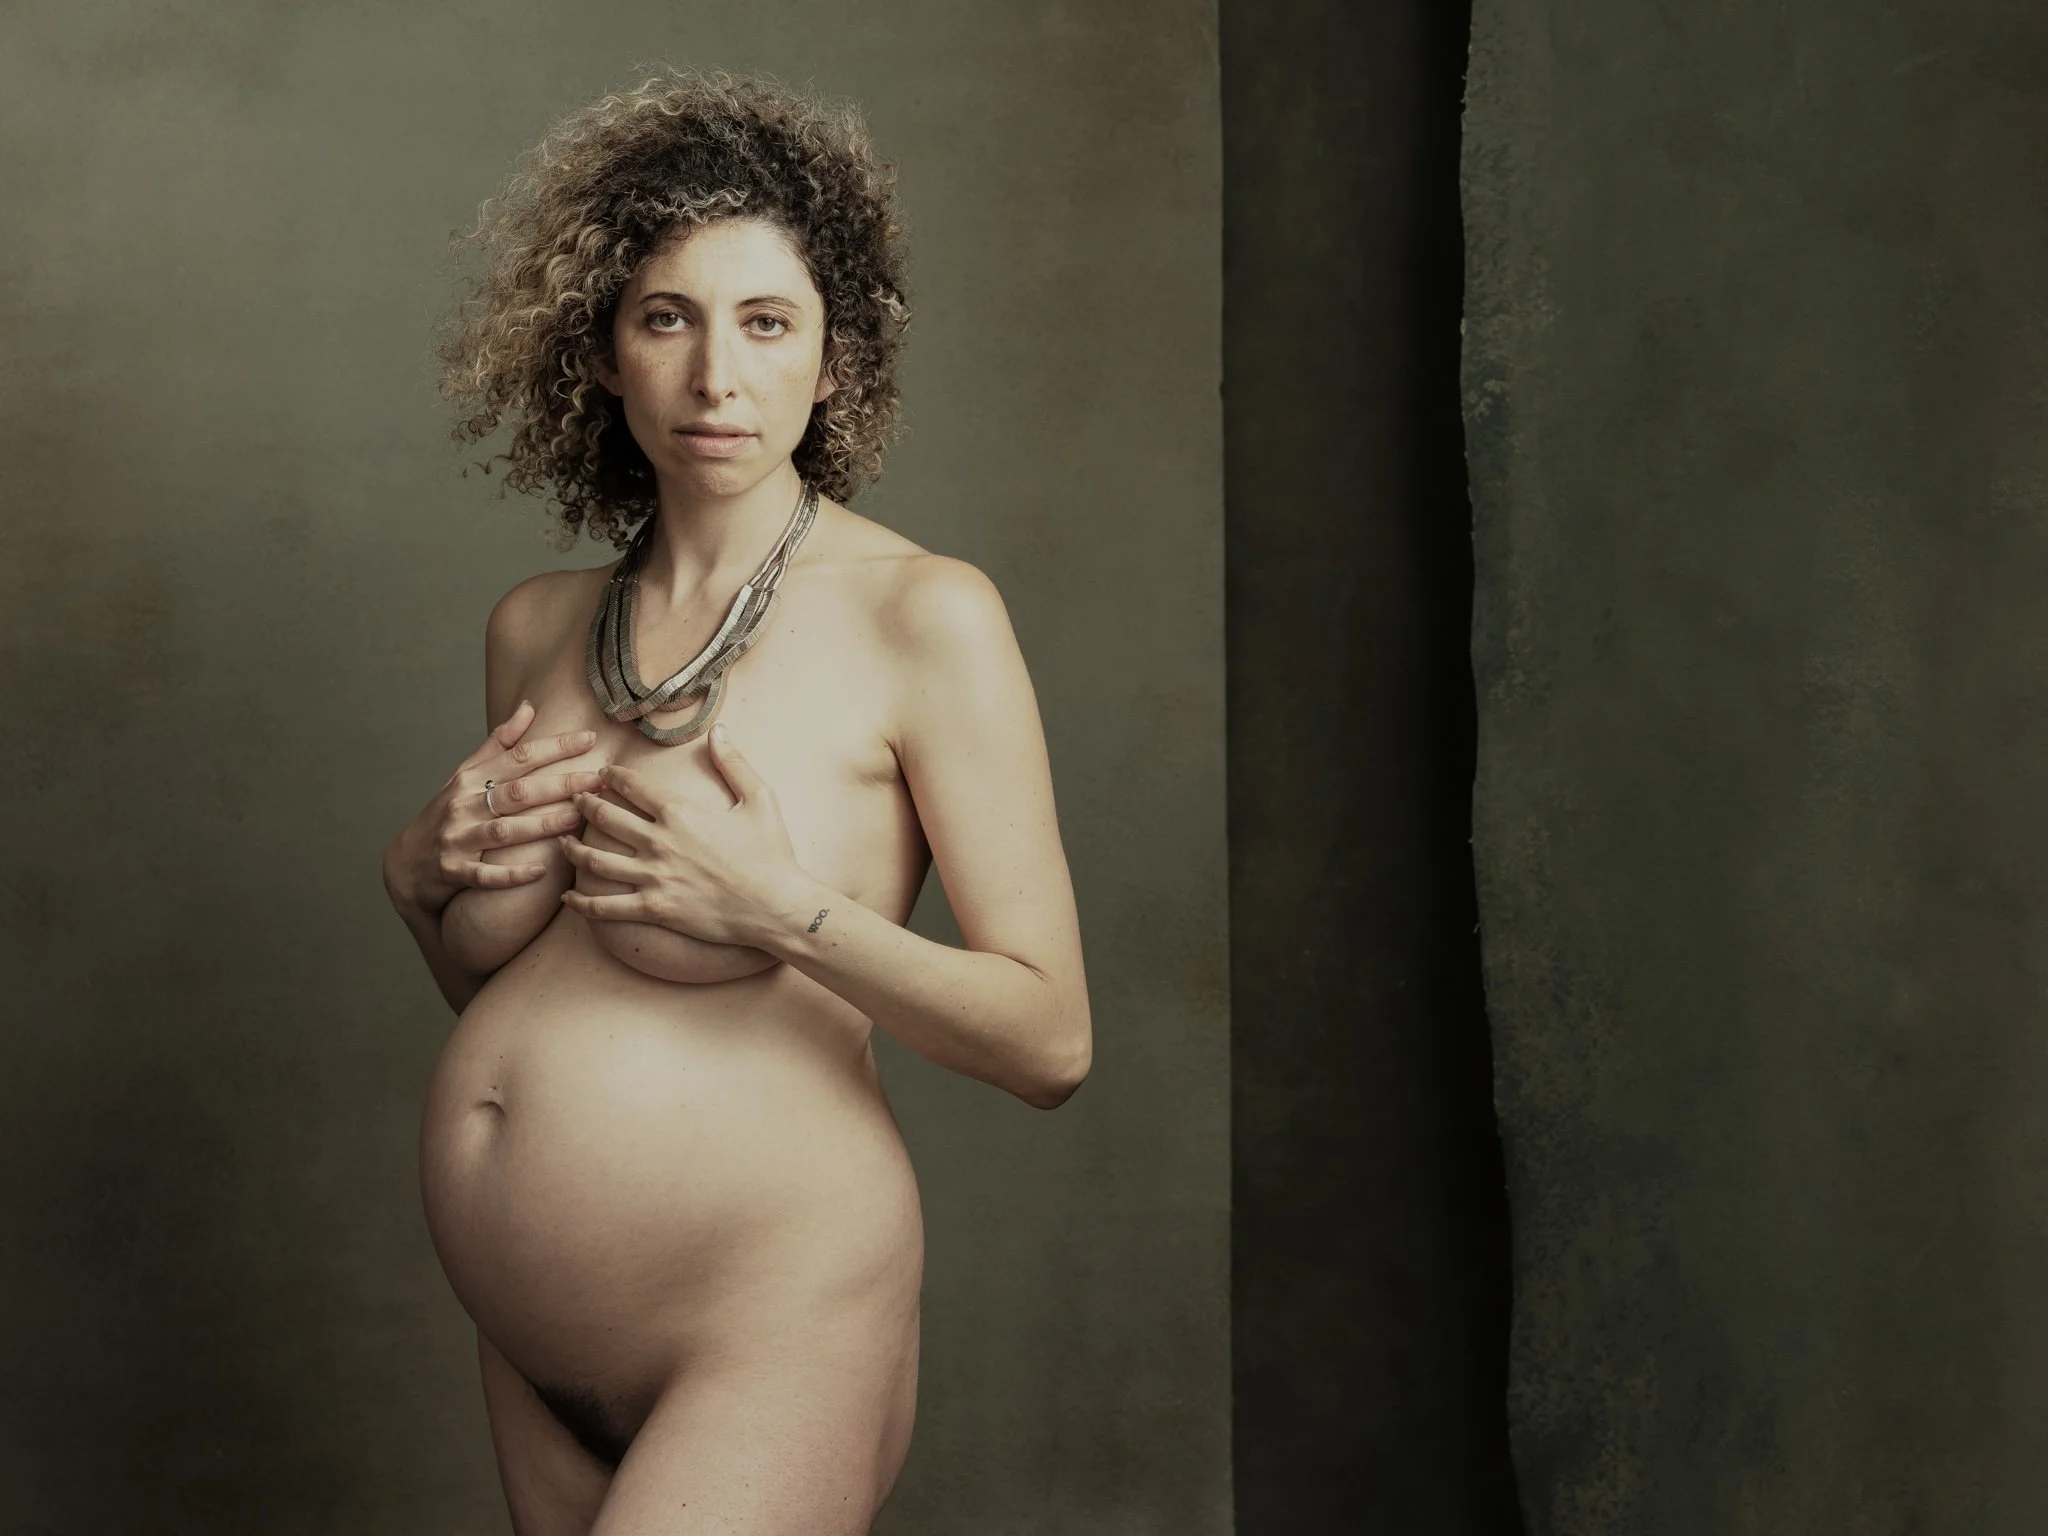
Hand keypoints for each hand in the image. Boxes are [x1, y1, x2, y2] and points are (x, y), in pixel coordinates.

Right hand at [382, 700, 605, 915]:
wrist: (405, 864)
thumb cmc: (446, 814)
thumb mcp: (465, 776)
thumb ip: (499, 744)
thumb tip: (529, 707)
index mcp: (471, 779)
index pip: (518, 756)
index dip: (554, 746)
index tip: (590, 738)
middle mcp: (464, 805)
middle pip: (518, 791)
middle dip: (560, 784)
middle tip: (598, 780)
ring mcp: (457, 839)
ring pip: (504, 830)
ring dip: (542, 825)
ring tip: (577, 818)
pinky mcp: (453, 872)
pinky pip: (485, 874)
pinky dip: (511, 874)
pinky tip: (540, 871)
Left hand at [558, 723, 809, 946]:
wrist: (777, 906)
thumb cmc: (772, 853)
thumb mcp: (760, 799)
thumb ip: (734, 763)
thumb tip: (719, 731)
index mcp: (680, 811)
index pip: (631, 786)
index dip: (612, 776)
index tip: (602, 774)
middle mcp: (659, 841)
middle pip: (605, 818)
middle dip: (583, 804)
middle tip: (574, 799)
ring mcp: (653, 877)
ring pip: (596, 860)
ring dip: (572, 848)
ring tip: (562, 842)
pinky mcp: (654, 909)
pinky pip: (606, 906)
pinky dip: (582, 902)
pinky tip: (570, 897)